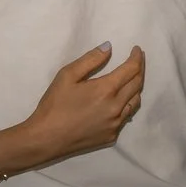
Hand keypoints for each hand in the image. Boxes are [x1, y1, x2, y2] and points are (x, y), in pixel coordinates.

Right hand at [19, 42, 146, 162]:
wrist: (46, 139)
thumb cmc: (54, 105)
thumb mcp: (67, 75)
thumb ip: (90, 60)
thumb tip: (109, 47)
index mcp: (106, 90)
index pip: (131, 70)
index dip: (137, 58)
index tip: (137, 50)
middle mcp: (117, 107)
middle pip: (138, 84)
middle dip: (139, 70)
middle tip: (137, 61)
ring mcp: (116, 124)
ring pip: (135, 102)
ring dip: (135, 88)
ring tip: (130, 79)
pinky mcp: (112, 136)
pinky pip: (126, 117)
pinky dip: (127, 105)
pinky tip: (119, 102)